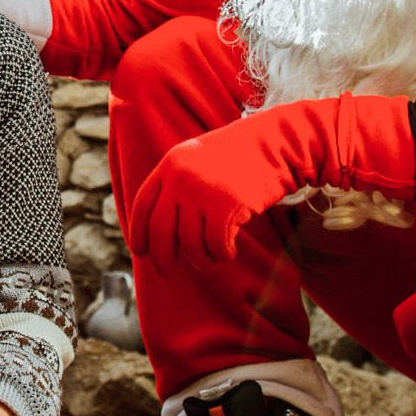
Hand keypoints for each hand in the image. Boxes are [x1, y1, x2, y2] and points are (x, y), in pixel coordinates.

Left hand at [128, 93, 415, 273]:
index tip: (141, 252)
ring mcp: (202, 192)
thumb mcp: (200, 159)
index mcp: (170, 164)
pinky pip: (216, 245)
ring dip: (200, 260)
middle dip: (162, 258)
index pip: (142, 207)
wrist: (278, 142)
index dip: (138, 234)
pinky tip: (228, 253)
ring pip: (190, 244)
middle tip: (167, 274)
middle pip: (161, 231)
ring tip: (210, 262)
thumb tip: (162, 225)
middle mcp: (180, 178)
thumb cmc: (242, 155)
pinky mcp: (226, 206)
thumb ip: (178, 183)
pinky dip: (222, 254)